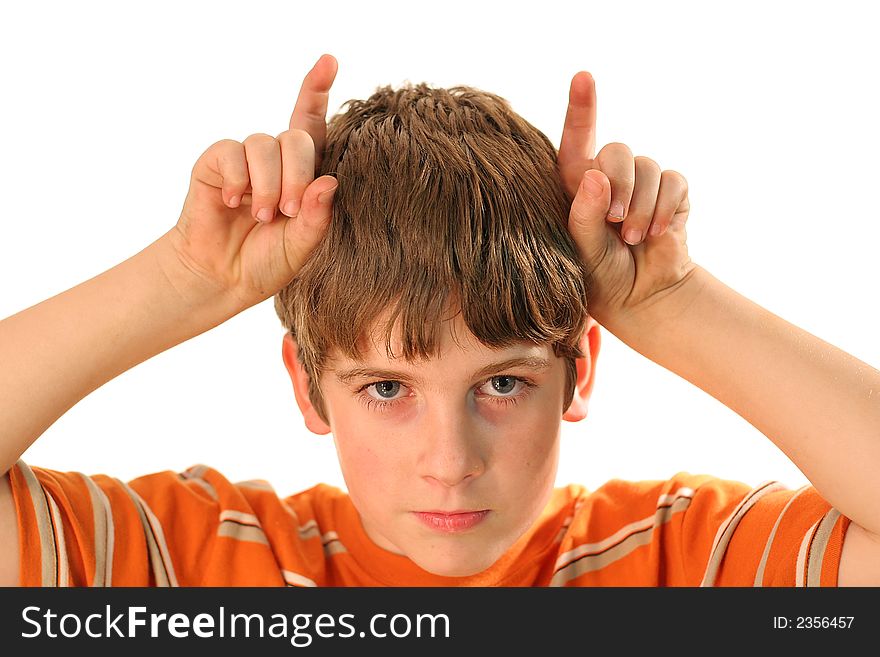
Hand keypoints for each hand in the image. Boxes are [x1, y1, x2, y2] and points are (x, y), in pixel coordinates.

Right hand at [166, 54, 339, 310]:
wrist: (222, 277)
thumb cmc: (267, 262)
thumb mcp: (302, 246)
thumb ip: (317, 217)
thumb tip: (329, 181)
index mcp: (304, 174)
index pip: (313, 125)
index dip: (317, 90)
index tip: (329, 61)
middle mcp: (277, 160)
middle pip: (297, 137)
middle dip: (297, 174)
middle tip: (288, 210)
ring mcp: (246, 159)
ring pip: (265, 144)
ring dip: (267, 183)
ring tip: (262, 215)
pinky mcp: (217, 162)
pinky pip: (232, 152)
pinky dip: (237, 178)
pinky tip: (232, 202)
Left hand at [558, 71, 695, 329]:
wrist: (640, 297)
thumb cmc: (599, 276)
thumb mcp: (582, 250)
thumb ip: (585, 214)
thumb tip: (596, 175)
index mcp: (578, 185)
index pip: (576, 140)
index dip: (581, 107)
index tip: (583, 76)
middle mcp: (610, 177)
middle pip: (616, 151)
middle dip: (618, 184)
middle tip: (615, 221)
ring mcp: (643, 183)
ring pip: (648, 166)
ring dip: (641, 206)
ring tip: (633, 238)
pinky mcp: (672, 193)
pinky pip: (673, 181)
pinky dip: (665, 208)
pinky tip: (657, 233)